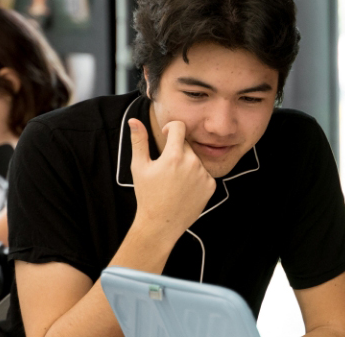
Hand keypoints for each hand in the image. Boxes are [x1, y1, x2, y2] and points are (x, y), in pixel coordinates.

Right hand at [126, 119, 216, 235]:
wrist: (161, 224)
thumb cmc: (147, 195)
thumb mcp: (139, 167)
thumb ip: (139, 141)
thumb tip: (133, 120)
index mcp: (174, 156)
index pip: (179, 127)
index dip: (171, 127)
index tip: (166, 135)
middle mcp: (192, 163)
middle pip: (186, 144)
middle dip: (176, 150)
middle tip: (165, 168)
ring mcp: (203, 175)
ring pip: (195, 158)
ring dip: (186, 163)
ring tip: (174, 181)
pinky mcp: (211, 185)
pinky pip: (203, 172)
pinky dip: (195, 176)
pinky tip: (184, 189)